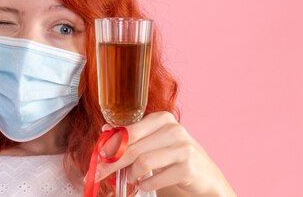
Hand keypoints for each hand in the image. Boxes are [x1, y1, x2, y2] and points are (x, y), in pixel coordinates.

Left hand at [96, 112, 235, 196]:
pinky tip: (144, 184)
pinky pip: (155, 177)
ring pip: (142, 162)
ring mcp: (183, 148)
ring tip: (130, 178)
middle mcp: (173, 129)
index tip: (97, 157)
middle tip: (99, 174)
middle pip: (132, 148)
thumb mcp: (153, 141)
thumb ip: (132, 135)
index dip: (110, 146)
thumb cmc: (173, 156)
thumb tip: (105, 129)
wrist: (205, 174)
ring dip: (131, 174)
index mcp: (162, 119)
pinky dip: (145, 184)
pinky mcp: (188, 167)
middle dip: (112, 163)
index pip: (128, 132)